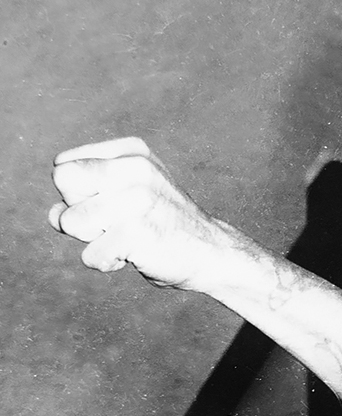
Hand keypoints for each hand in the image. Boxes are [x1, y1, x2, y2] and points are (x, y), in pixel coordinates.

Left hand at [49, 137, 223, 289]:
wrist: (211, 255)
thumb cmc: (163, 227)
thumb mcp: (127, 197)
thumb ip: (86, 198)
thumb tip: (56, 215)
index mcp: (132, 152)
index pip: (65, 166)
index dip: (79, 194)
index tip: (114, 206)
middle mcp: (135, 168)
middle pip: (64, 183)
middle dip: (80, 211)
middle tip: (117, 223)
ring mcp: (137, 199)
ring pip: (71, 221)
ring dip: (93, 241)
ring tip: (127, 240)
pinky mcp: (136, 231)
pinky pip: (90, 254)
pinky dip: (107, 263)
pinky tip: (135, 256)